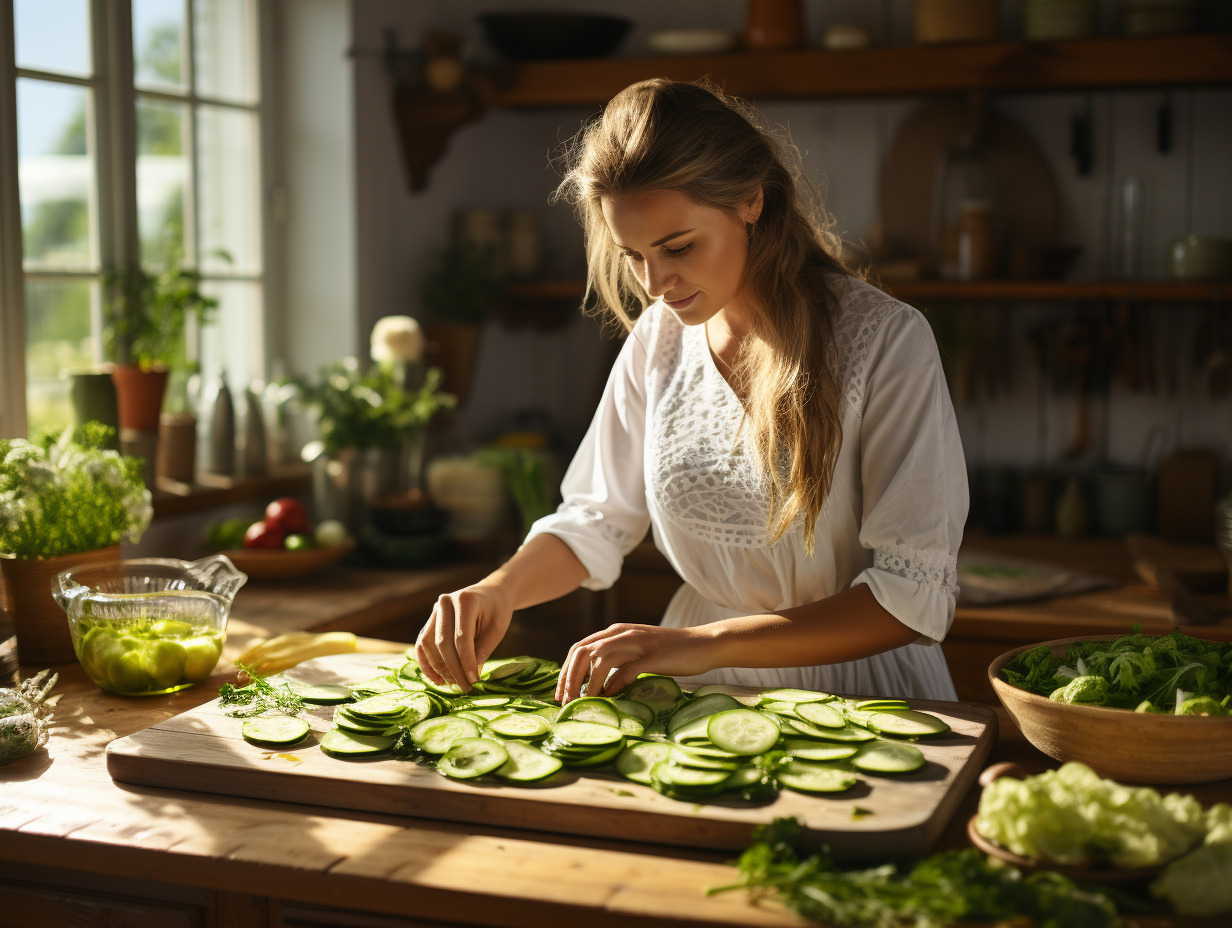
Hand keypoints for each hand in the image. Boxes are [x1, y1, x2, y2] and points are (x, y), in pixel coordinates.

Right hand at [415, 583, 513, 690]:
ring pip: (429, 644)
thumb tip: (470, 675)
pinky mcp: (431, 619)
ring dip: (438, 668)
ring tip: (452, 684)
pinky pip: (423, 643)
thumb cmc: (497, 611)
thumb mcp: (497, 629)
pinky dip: (427, 662)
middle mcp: (445, 602)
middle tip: (465, 687)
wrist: (491, 594)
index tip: (474, 679)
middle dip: (453, 669)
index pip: (461, 637)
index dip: (466, 661)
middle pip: (443, 642)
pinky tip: (437, 678)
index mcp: (465, 600)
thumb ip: (483, 650)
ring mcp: (435, 610)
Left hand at [555, 623, 717, 703]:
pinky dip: (615, 684)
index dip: (565, 670)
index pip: (579, 648)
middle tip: (566, 700)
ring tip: (585, 702)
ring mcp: (638, 643)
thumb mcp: (637, 651)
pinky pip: (627, 669)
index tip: (560, 693)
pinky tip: (611, 697)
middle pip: (583, 652)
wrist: (703, 643)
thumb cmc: (670, 652)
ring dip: (589, 683)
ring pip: (601, 659)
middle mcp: (623, 633)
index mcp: (616, 631)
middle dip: (570, 677)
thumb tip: (595, 684)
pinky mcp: (654, 655)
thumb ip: (617, 660)